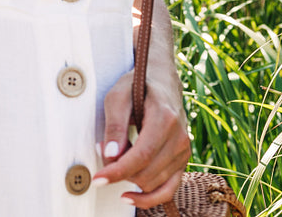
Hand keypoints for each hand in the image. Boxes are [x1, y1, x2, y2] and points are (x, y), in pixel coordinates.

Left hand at [91, 71, 191, 207]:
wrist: (162, 83)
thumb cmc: (139, 86)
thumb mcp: (118, 96)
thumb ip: (114, 125)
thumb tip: (111, 154)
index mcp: (165, 118)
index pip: (142, 155)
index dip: (118, 171)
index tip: (98, 180)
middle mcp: (179, 138)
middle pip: (146, 173)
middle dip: (119, 171)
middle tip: (104, 149)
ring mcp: (183, 152)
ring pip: (153, 183)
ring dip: (129, 178)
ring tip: (118, 155)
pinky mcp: (182, 162)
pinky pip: (168, 190)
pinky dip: (149, 199)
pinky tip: (130, 197)